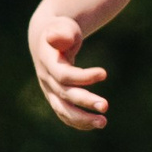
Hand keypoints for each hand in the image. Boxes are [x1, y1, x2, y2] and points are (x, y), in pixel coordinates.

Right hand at [30, 14, 109, 129]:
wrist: (47, 41)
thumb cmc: (61, 31)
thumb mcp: (63, 28)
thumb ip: (62, 33)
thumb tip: (55, 38)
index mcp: (47, 61)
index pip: (64, 75)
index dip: (83, 76)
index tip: (104, 73)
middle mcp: (46, 79)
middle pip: (65, 95)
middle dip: (85, 101)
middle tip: (105, 106)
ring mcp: (49, 91)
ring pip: (63, 110)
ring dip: (82, 119)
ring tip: (103, 122)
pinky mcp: (55, 98)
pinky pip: (65, 114)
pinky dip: (79, 122)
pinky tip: (96, 123)